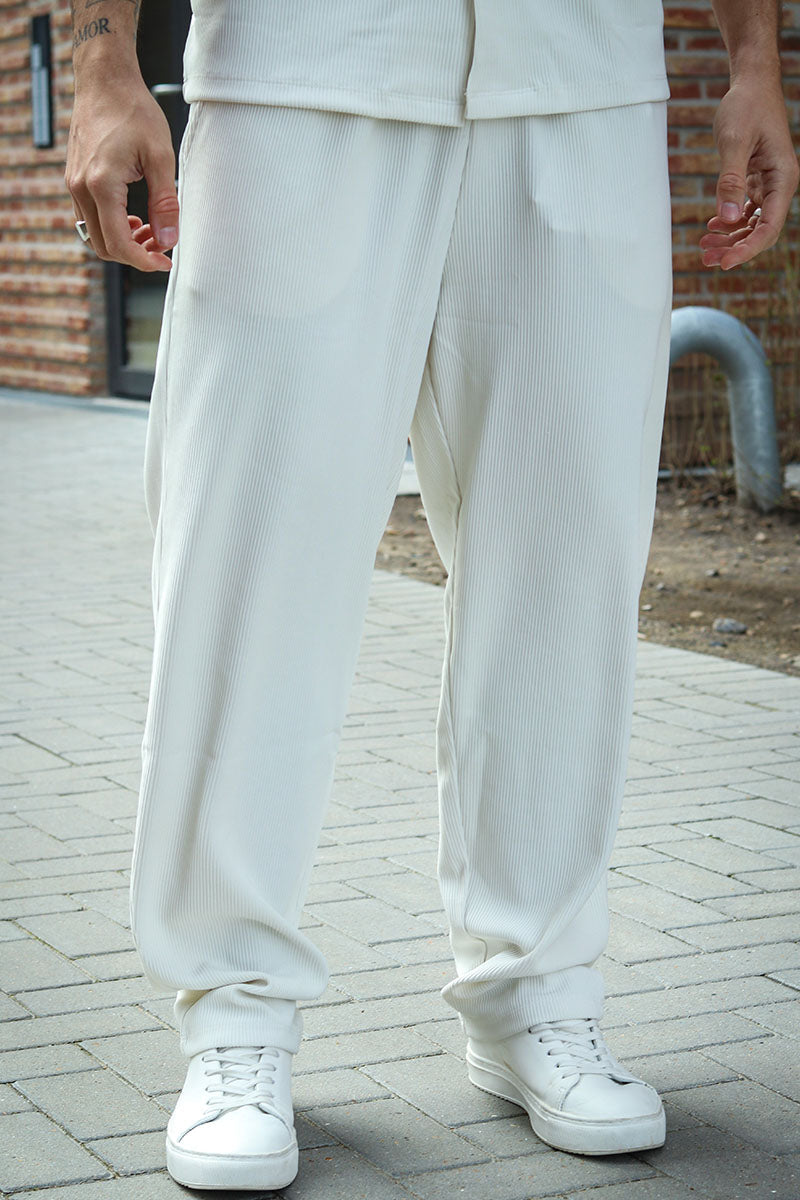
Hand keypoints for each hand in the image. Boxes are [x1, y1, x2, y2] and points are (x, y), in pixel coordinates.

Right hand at [66, 77, 179, 271]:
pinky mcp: (75, 180)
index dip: (144, 261)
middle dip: (135, 254)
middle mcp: (81, 188)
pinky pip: (89, 219)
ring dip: (123, 242)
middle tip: (162, 245)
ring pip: (95, 236)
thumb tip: (169, 239)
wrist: (105, 81)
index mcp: (102, 185)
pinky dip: (111, 227)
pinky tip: (133, 217)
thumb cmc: (133, 110)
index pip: (119, 244)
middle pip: (104, 247)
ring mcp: (74, 184)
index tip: (165, 261)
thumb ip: (165, 202)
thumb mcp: (160, 156)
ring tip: (150, 229)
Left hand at [699, 74, 798, 270]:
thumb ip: (730, 181)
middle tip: (706, 258)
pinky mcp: (756, 179)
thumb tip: (728, 219)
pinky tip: (711, 226)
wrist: (750, 84)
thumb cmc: (746, 107)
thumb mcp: (735, 142)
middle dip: (735, 248)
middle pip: (761, 230)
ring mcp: (768, 183)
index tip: (725, 263)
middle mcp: (779, 184)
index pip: (769, 227)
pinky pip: (745, 209)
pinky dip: (729, 221)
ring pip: (752, 222)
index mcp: (783, 178)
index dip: (748, 249)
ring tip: (704, 246)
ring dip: (730, 238)